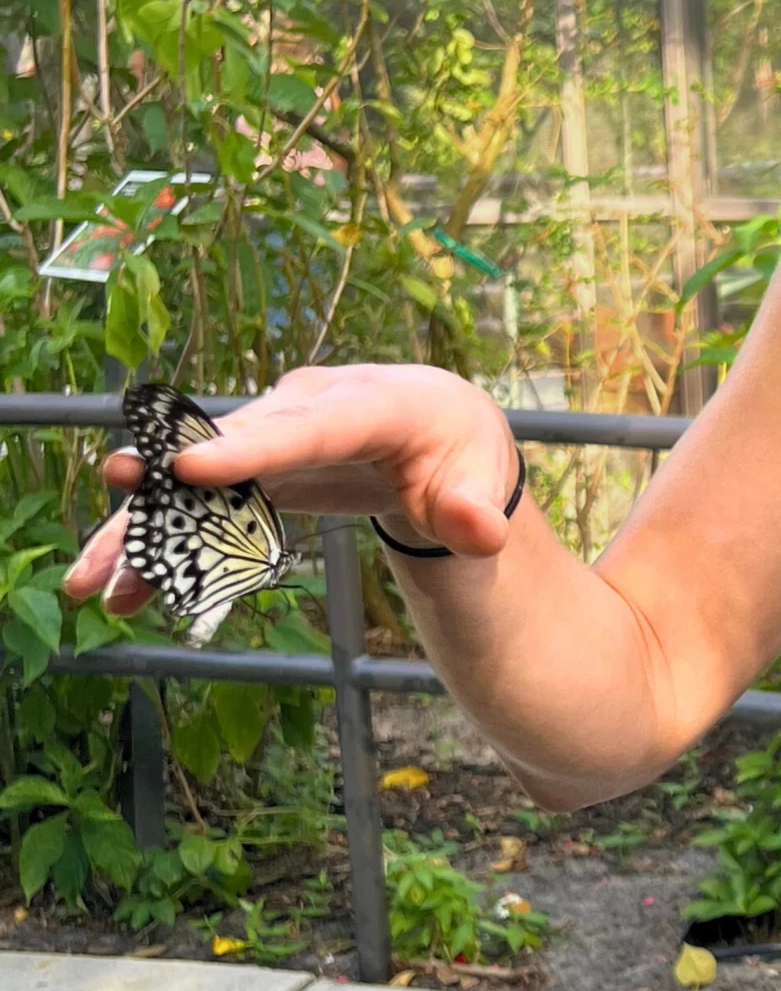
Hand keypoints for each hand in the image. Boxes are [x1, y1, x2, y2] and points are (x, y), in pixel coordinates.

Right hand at [62, 364, 521, 615]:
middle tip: (117, 500)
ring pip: (202, 473)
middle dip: (174, 481)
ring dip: (147, 524)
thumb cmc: (459, 458)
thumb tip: (477, 531)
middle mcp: (314, 403)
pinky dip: (166, 540)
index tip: (193, 466)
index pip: (317, 426)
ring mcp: (276, 427)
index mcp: (381, 403)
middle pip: (238, 445)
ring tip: (93, 579)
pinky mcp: (253, 459)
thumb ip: (475, 514)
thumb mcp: (478, 485)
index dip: (255, 445)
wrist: (438, 436)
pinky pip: (202, 499)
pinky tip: (126, 587)